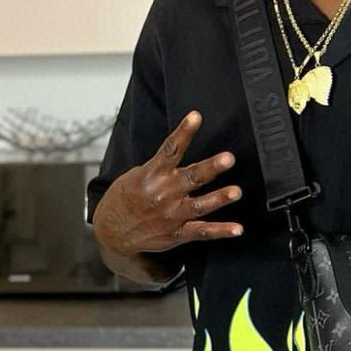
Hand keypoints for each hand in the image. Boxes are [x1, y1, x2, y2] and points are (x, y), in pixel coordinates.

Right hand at [93, 111, 242, 253]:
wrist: (113, 232)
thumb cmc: (125, 199)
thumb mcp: (137, 176)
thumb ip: (160, 166)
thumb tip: (179, 149)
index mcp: (153, 175)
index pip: (171, 149)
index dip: (184, 132)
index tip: (196, 116)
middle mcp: (164, 193)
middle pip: (191, 177)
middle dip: (211, 167)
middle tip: (228, 158)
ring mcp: (172, 215)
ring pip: (200, 205)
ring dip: (219, 198)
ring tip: (236, 192)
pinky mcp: (177, 234)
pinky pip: (202, 232)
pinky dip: (220, 231)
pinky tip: (237, 229)